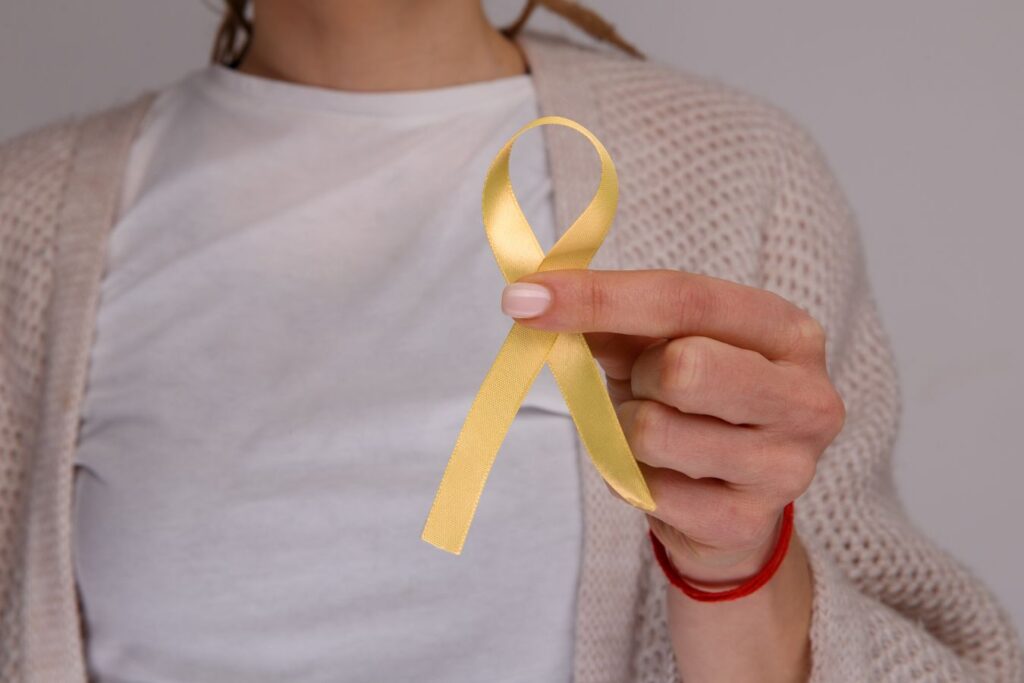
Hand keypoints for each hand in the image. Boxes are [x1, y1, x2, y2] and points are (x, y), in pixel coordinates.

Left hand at [501, 268, 845, 584]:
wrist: (730, 505)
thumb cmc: (695, 406)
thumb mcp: (660, 348)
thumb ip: (612, 321)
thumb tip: (537, 296)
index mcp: (787, 332)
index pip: (687, 299)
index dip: (600, 296)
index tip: (528, 297)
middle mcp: (805, 398)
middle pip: (683, 367)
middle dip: (637, 376)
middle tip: (641, 386)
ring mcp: (784, 467)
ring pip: (653, 432)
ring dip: (627, 430)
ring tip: (653, 433)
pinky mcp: (744, 523)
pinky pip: (646, 489)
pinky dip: (632, 476)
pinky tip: (662, 475)